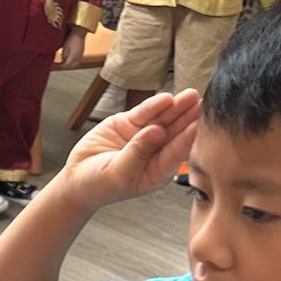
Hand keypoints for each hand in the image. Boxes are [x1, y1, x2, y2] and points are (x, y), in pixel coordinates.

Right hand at [55, 89, 199, 204]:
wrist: (76, 179)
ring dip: (176, 107)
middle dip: (188, 119)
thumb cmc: (99, 185)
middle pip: (175, 133)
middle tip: (204, 104)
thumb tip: (157, 131)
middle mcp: (155, 152)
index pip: (176, 153)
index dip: (187, 138)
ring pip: (163, 119)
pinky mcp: (130, 124)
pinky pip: (144, 113)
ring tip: (191, 95)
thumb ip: (138, 152)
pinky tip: (166, 98)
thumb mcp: (119, 173)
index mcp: (158, 171)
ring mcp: (143, 136)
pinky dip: (154, 105)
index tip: (198, 126)